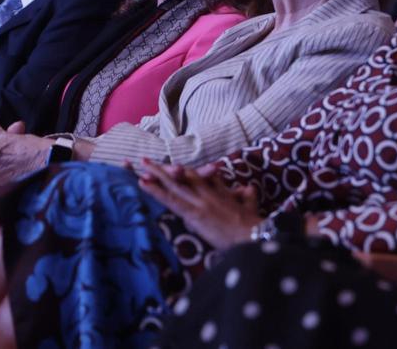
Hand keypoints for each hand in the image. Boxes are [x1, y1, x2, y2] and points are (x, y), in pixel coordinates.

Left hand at [134, 161, 259, 249]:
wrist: (255, 235)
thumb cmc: (253, 225)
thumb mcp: (250, 206)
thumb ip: (247, 196)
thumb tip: (248, 187)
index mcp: (219, 191)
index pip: (199, 176)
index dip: (184, 172)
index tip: (172, 167)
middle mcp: (208, 192)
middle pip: (183, 176)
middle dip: (165, 169)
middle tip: (148, 161)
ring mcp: (200, 201)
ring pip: (174, 184)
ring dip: (156, 173)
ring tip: (142, 165)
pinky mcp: (195, 212)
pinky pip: (171, 200)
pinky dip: (156, 190)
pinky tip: (143, 183)